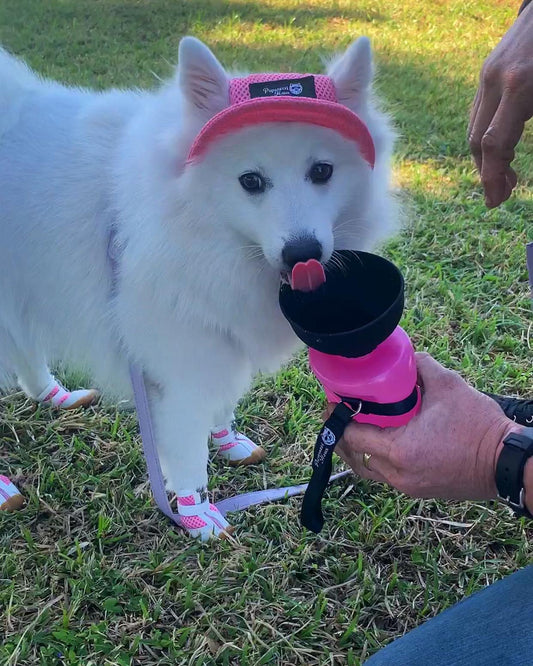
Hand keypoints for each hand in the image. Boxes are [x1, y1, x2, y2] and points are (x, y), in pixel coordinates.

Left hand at [333, 353, 519, 501]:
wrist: (507, 462)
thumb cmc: (479, 426)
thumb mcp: (448, 385)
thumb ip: (422, 366)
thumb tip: (408, 357)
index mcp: (398, 450)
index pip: (352, 437)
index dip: (338, 418)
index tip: (333, 402)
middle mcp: (398, 474)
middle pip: (354, 456)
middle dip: (343, 434)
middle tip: (340, 412)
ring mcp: (408, 487)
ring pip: (368, 469)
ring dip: (359, 449)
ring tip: (357, 426)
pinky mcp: (419, 490)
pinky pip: (387, 474)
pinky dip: (378, 457)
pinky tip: (383, 438)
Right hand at [468, 3, 532, 207]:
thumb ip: (531, 122)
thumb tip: (512, 160)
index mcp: (519, 86)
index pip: (493, 145)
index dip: (491, 178)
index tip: (496, 201)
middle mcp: (495, 82)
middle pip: (477, 141)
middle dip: (487, 174)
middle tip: (500, 197)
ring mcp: (486, 75)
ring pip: (474, 128)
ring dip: (485, 159)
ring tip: (502, 178)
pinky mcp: (486, 71)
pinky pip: (478, 113)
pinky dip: (484, 138)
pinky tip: (499, 150)